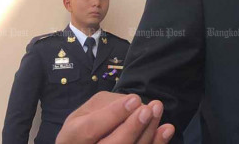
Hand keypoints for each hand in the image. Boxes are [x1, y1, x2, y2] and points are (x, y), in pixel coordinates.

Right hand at [56, 91, 174, 143]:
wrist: (89, 141)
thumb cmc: (88, 122)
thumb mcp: (88, 110)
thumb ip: (108, 105)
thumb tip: (135, 104)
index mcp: (71, 138)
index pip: (91, 129)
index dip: (114, 115)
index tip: (135, 99)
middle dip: (133, 127)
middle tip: (149, 109)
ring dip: (148, 132)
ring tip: (157, 110)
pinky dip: (156, 143)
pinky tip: (167, 129)